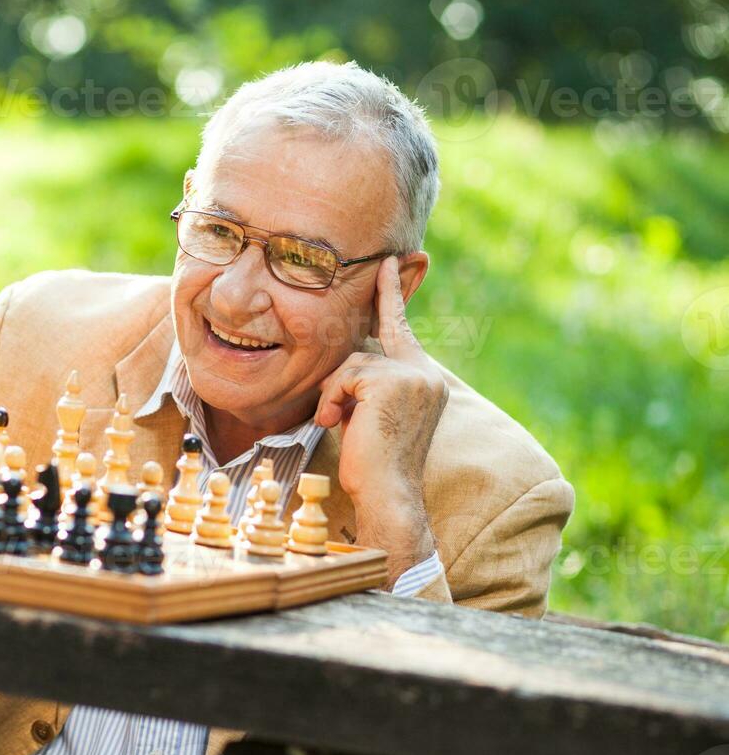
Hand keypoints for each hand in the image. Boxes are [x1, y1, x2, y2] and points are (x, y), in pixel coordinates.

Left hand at [314, 257, 446, 581]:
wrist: (387, 495)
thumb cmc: (371, 462)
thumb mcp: (370, 412)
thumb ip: (367, 382)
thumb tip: (345, 361)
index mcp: (423, 378)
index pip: (400, 327)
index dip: (390, 294)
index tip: (389, 260)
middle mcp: (424, 373)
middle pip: (361, 351)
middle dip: (341, 383)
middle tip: (342, 417)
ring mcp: (412, 375)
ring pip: (348, 364)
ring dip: (333, 397)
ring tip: (340, 427)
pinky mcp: (392, 382)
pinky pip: (342, 377)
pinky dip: (331, 401)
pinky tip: (337, 425)